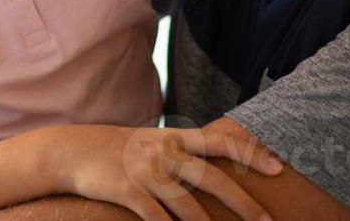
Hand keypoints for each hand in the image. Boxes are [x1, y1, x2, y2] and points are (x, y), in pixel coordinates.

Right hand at [49, 123, 282, 220]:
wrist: (72, 150)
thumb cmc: (117, 148)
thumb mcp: (151, 141)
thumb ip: (181, 148)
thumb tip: (217, 153)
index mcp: (174, 137)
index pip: (220, 141)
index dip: (250, 153)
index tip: (277, 167)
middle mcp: (163, 150)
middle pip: (212, 176)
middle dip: (242, 201)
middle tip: (267, 220)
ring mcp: (145, 171)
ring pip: (186, 203)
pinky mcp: (127, 191)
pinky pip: (155, 217)